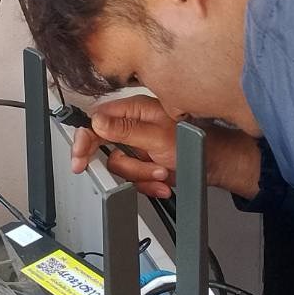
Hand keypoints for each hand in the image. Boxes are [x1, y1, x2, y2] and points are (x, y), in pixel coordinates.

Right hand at [70, 95, 261, 198]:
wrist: (214, 165)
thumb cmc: (194, 143)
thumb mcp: (157, 136)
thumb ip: (125, 129)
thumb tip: (98, 122)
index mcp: (134, 111)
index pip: (96, 121)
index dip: (84, 139)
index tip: (79, 158)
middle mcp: (133, 127)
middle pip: (106, 148)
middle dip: (125, 164)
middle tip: (140, 169)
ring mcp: (138, 147)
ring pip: (120, 167)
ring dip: (142, 175)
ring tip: (162, 171)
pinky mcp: (144, 164)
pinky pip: (133, 179)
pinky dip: (148, 183)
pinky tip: (164, 180)